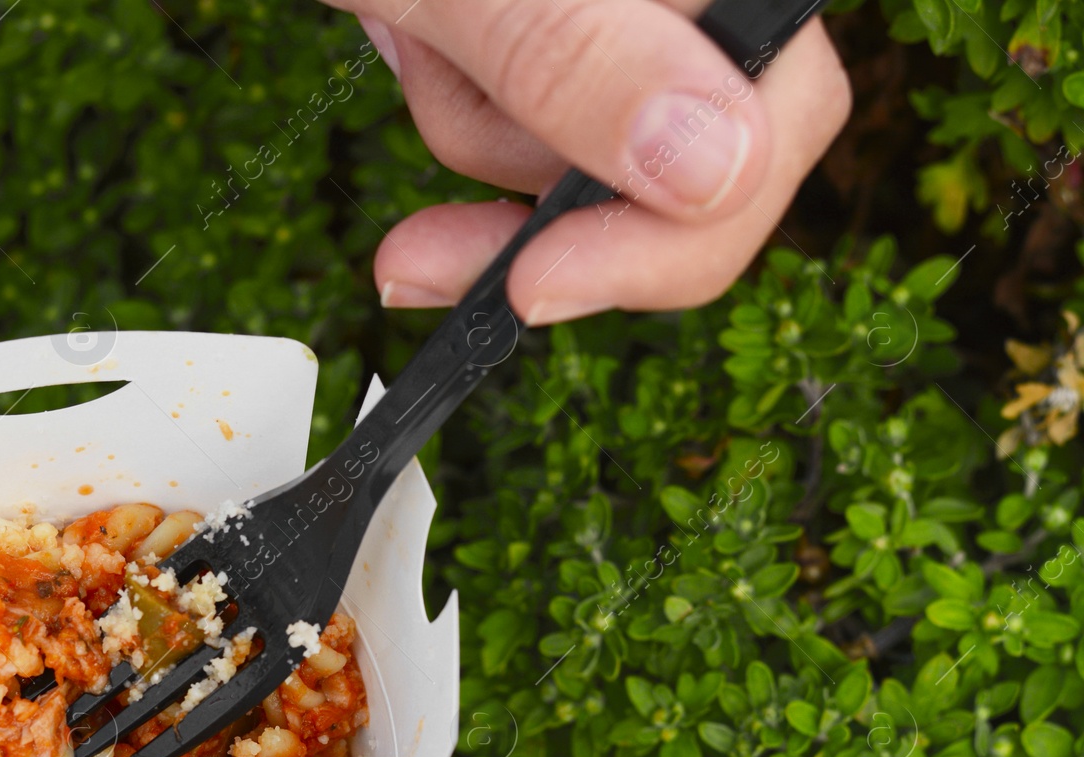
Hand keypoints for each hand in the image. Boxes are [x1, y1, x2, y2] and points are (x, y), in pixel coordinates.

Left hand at [326, 0, 850, 322]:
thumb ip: (573, 51)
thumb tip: (716, 167)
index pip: (784, 117)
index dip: (672, 236)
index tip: (531, 287)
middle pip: (696, 166)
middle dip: (538, 192)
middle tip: (414, 246)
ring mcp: (646, 5)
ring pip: (602, 150)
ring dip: (479, 126)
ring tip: (414, 24)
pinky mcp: (583, 21)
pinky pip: (547, 115)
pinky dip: (471, 99)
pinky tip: (426, 28)